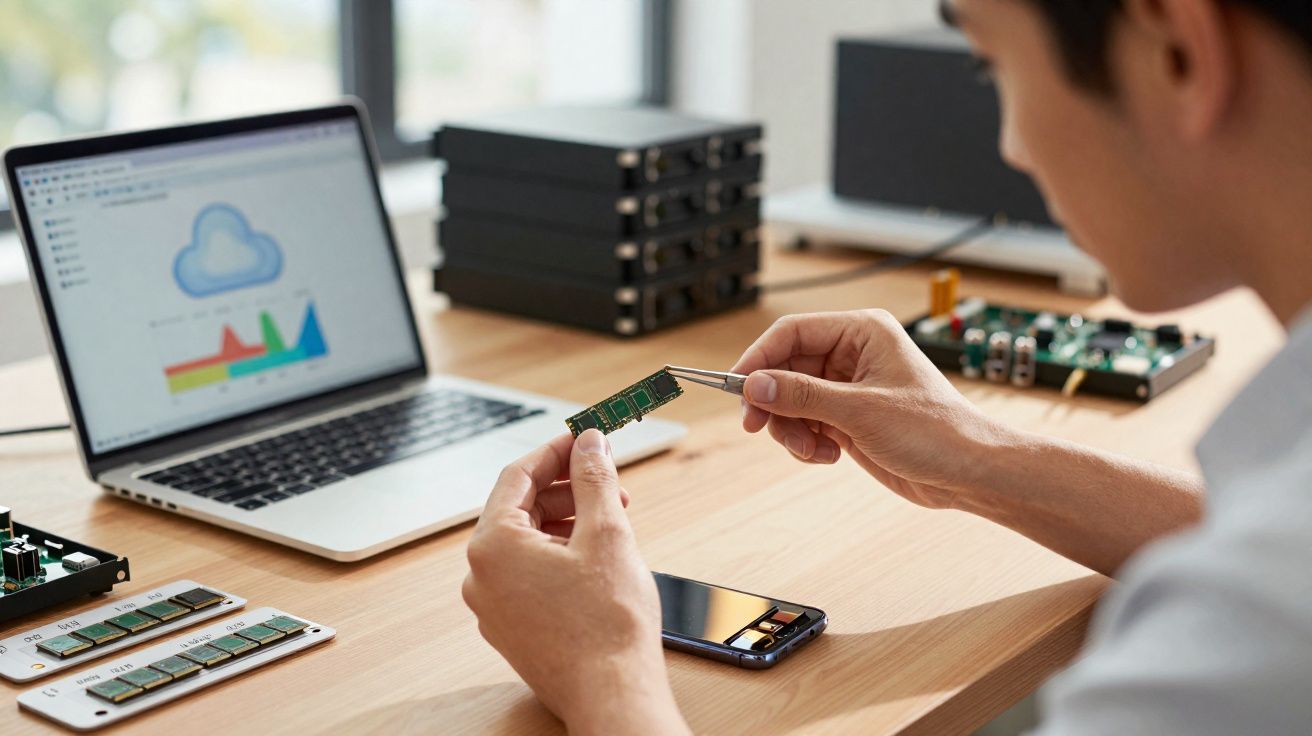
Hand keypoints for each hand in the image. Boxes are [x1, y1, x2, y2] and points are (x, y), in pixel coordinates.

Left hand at [462, 430, 687, 735]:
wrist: (612, 695)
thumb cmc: (607, 625)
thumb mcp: (607, 532)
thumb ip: (594, 478)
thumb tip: (588, 442)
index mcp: (493, 546)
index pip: (517, 476)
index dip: (556, 452)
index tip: (584, 439)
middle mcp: (481, 576)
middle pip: (520, 508)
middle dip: (567, 490)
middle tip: (607, 480)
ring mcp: (493, 607)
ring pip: (526, 544)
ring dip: (566, 522)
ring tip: (610, 521)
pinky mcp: (512, 629)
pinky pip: (528, 576)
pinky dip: (559, 555)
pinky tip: (595, 559)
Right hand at [732, 310, 1009, 508]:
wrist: (967, 473)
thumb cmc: (935, 431)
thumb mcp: (860, 411)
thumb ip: (802, 395)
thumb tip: (754, 384)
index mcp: (862, 332)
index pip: (792, 332)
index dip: (759, 357)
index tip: (737, 387)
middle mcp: (853, 354)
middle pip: (785, 367)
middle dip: (774, 401)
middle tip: (758, 426)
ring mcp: (849, 387)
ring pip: (791, 398)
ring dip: (791, 427)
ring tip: (811, 450)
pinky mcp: (847, 417)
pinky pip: (805, 422)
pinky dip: (806, 441)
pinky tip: (828, 455)